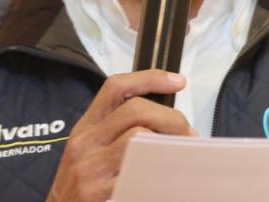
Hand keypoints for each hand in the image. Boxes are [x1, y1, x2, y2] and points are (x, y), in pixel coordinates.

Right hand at [47, 69, 194, 201]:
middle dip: (170, 118)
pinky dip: (158, 171)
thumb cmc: (81, 185)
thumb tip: (164, 121)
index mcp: (86, 127)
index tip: (177, 81)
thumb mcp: (91, 150)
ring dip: (168, 143)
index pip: (116, 88)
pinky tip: (167, 176)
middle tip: (187, 133)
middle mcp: (85, 142)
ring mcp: (90, 168)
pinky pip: (137, 173)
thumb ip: (117, 131)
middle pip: (134, 110)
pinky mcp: (98, 193)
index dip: (149, 78)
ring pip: (138, 137)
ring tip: (181, 154)